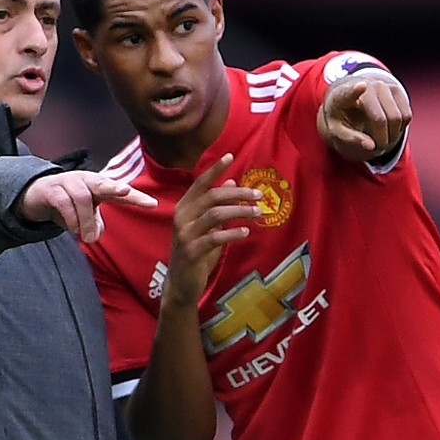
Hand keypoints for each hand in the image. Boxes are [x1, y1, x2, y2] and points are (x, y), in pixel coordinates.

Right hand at [16, 170, 156, 243]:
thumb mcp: (84, 216)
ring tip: (88, 238)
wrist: (34, 196)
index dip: (136, 197)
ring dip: (86, 220)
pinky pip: (64, 203)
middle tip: (125, 192)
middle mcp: (86, 181)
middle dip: (115, 187)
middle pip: (104, 182)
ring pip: (82, 198)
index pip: (121, 192)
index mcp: (99, 187)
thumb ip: (94, 224)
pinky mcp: (52, 189)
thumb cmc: (66, 205)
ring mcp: (68, 182)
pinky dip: (71, 218)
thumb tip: (95, 234)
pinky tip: (72, 229)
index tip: (152, 204)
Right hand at [164, 153, 259, 304]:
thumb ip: (215, 204)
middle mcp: (181, 217)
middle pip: (211, 196)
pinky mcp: (192, 251)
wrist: (180, 284)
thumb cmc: (195, 252)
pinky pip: (215, 238)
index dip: (215, 169)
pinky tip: (245, 232)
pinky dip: (232, 233)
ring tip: (258, 213)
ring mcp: (185, 235)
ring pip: (215, 214)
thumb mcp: (205, 226)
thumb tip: (231, 181)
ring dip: (240, 211)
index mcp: (184, 208)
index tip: (230, 155)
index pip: (200, 183)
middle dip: (238, 193)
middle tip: (259, 194)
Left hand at [318, 77, 410, 161]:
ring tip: (380, 138)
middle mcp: (364, 85)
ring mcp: (382, 85)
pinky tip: (388, 126)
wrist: (351, 95)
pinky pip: (406, 116)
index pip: (348, 93)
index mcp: (342, 95)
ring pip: (397, 118)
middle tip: (376, 149)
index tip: (362, 85)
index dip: (355, 90)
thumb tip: (371, 146)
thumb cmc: (341, 117)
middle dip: (382, 141)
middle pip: (380, 119)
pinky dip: (400, 128)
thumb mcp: (337, 131)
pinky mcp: (396, 88)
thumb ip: (351, 139)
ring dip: (393, 136)